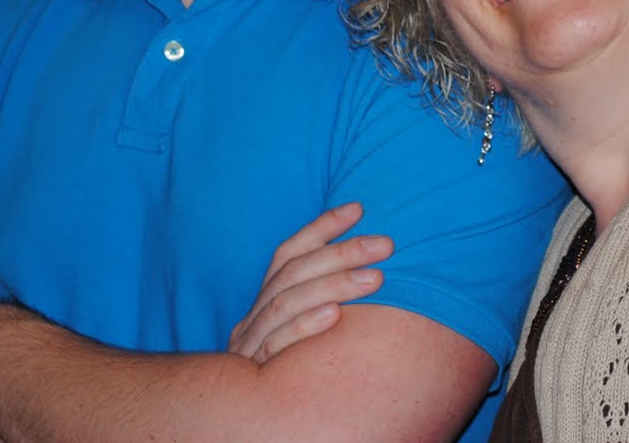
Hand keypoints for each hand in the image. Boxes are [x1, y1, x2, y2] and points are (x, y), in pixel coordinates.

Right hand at [228, 202, 393, 364]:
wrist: (241, 425)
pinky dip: (305, 327)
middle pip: (293, 273)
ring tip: (377, 278)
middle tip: (386, 244)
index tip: (358, 207)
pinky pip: (277, 346)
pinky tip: (335, 316)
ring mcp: (249, 345)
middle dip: (342, 252)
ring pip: (287, 303)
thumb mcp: (298, 332)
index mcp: (264, 302)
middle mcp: (252, 318)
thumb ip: (320, 303)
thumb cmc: (287, 376)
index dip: (321, 227)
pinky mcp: (252, 374)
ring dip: (334, 285)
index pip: (288, 253)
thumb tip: (368, 264)